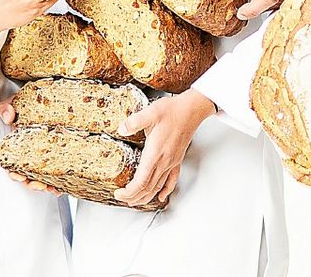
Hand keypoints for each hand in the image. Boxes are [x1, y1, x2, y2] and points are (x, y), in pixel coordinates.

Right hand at [0, 97, 62, 195]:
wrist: (50, 99)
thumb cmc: (30, 104)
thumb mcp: (16, 103)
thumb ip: (6, 108)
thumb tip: (9, 116)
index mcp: (18, 146)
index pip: (13, 165)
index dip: (15, 173)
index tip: (20, 176)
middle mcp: (30, 154)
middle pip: (28, 176)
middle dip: (32, 184)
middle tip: (39, 185)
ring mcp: (44, 156)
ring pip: (43, 177)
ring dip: (45, 186)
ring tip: (51, 187)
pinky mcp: (58, 156)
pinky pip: (58, 173)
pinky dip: (59, 182)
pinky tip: (61, 186)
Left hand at [113, 89, 216, 206]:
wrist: (192, 110)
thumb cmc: (173, 111)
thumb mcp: (150, 112)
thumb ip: (134, 122)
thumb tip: (121, 129)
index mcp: (155, 153)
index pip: (141, 182)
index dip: (129, 191)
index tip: (118, 193)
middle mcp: (164, 161)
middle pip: (148, 188)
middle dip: (133, 197)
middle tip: (121, 198)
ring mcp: (172, 162)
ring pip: (158, 187)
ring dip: (146, 197)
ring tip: (135, 201)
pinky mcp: (177, 160)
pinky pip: (171, 181)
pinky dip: (165, 191)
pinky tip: (161, 196)